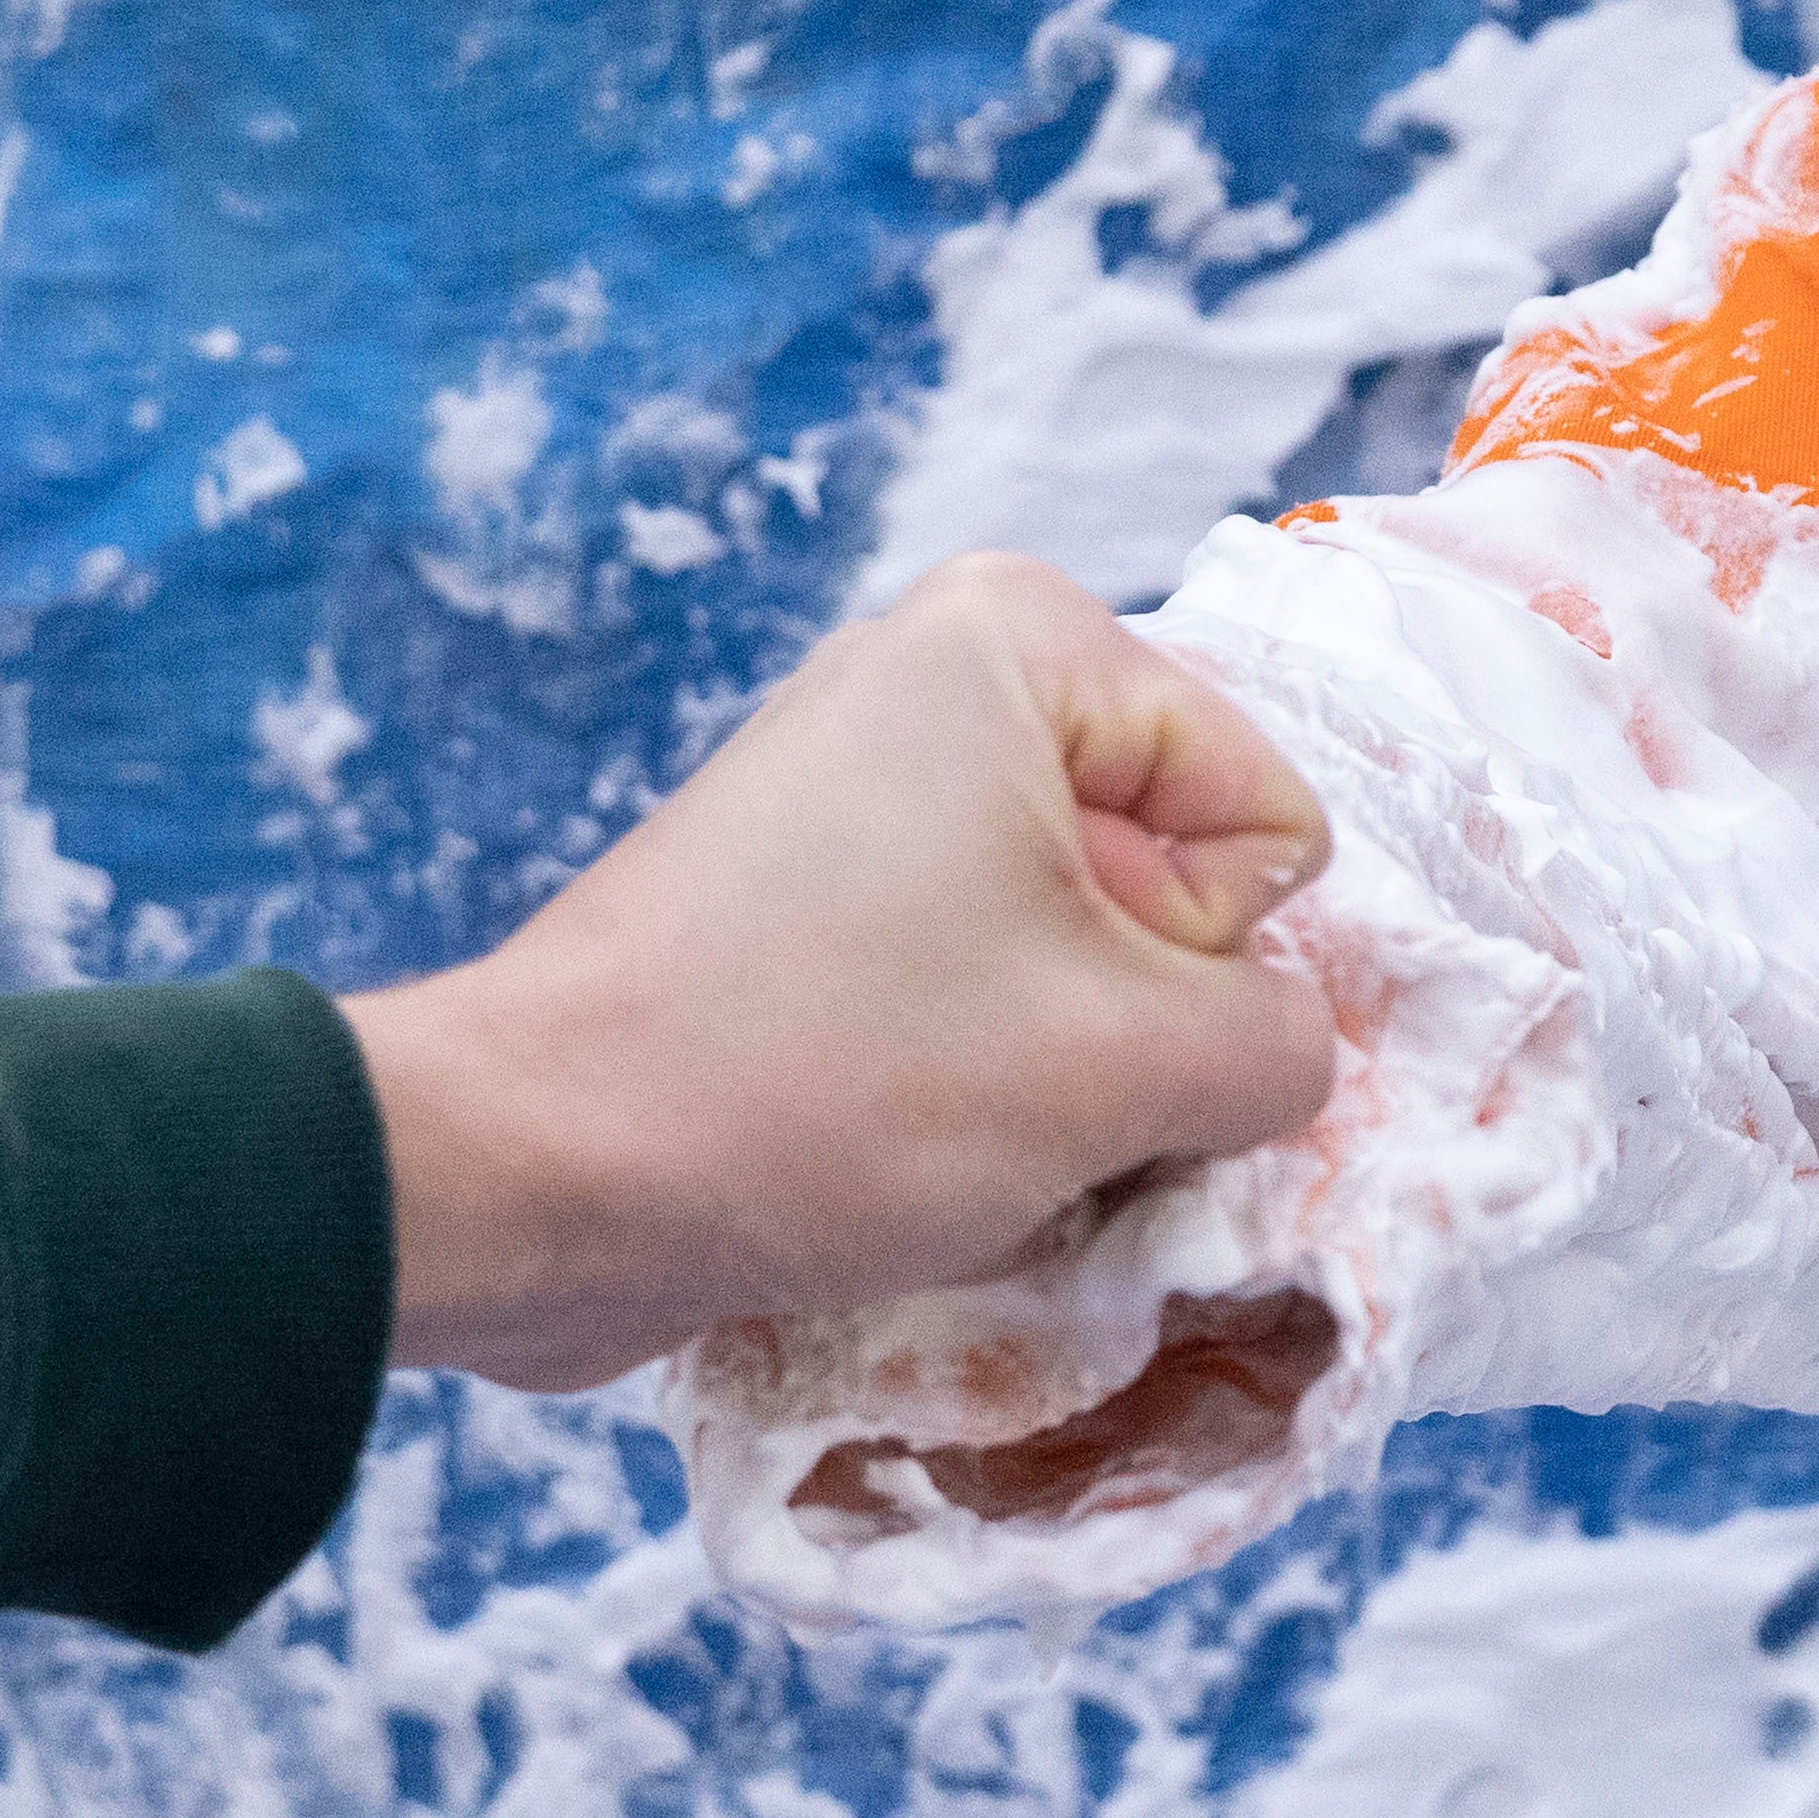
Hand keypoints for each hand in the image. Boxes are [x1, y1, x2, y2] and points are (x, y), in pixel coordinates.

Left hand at [340, 555, 1341, 1393]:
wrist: (536, 1175)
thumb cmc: (830, 1078)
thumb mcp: (1127, 1069)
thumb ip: (1282, 1048)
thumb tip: (1277, 1057)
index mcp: (1022, 642)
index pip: (1265, 825)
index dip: (1207, 956)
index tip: (1072, 1016)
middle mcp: (939, 688)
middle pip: (1172, 896)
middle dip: (1132, 1029)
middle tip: (1017, 1103)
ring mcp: (860, 805)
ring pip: (1077, 976)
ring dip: (1055, 1093)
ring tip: (942, 1143)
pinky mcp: (802, 921)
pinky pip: (968, 1013)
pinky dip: (966, 1107)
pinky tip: (888, 1166)